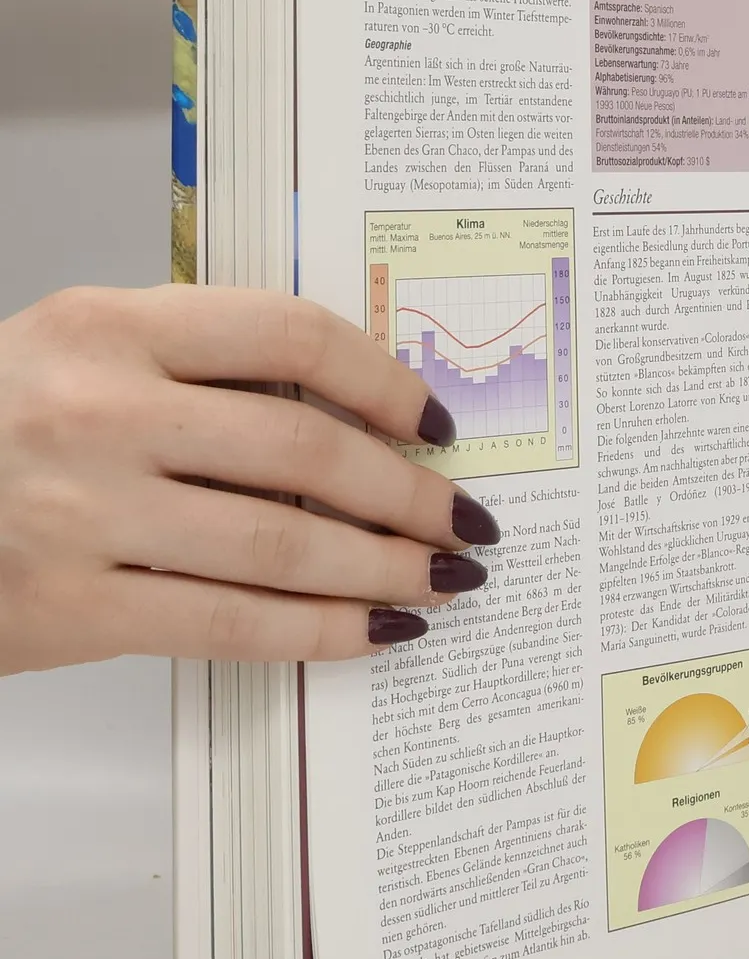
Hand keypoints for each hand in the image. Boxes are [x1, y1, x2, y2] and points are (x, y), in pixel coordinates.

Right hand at [0, 286, 498, 674]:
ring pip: (285, 546)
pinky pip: (232, 624)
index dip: (385, 381)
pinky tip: (375, 631)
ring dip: (387, 569)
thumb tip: (353, 413)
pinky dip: (322, 632)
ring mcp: (82, 512)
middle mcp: (98, 410)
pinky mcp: (70, 607)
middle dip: (412, 494)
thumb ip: (194, 365)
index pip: (290, 336)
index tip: (436, 421)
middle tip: (468, 519)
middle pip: (308, 451)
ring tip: (444, 580)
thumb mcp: (72, 355)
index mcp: (105, 326)